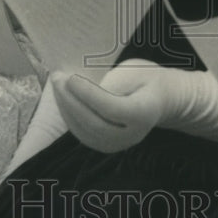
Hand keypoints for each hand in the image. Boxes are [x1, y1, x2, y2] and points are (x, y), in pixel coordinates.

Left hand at [50, 59, 168, 153]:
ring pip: (85, 132)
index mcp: (144, 113)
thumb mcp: (135, 71)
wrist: (159, 100)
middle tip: (57, 77)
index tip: (71, 78)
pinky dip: (69, 117)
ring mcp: (119, 144)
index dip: (89, 95)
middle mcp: (132, 135)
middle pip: (95, 123)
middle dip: (71, 100)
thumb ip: (114, 82)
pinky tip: (63, 98)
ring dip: (66, 108)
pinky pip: (83, 135)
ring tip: (57, 84)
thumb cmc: (146, 80)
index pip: (112, 109)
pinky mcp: (107, 146)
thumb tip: (85, 92)